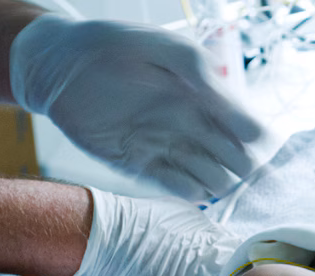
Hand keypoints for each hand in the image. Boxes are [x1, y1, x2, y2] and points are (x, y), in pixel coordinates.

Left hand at [10, 14, 262, 199]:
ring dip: (218, 181)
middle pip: (238, 159)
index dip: (257, 139)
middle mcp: (195, 124)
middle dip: (242, 166)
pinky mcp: (145, 166)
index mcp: (207, 95)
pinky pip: (179, 188)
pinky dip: (190, 191)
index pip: (249, 127)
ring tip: (207, 174)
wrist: (57, 66)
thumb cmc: (112, 45)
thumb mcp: (164, 50)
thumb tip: (247, 120)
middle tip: (234, 165)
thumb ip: (202, 76)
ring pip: (214, 178)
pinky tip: (187, 185)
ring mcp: (171, 146)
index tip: (252, 142)